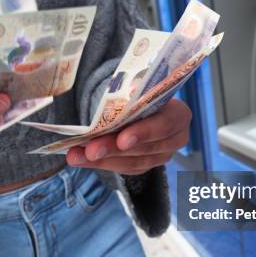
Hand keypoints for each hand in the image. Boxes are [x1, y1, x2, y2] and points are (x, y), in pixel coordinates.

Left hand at [66, 98, 190, 174]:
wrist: (143, 104)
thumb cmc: (142, 92)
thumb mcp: (141, 88)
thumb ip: (132, 96)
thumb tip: (115, 99)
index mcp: (179, 114)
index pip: (164, 125)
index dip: (143, 133)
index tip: (122, 139)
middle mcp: (175, 139)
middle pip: (144, 148)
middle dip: (113, 149)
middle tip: (90, 150)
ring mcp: (161, 156)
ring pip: (132, 162)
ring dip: (101, 159)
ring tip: (76, 156)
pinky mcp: (145, 166)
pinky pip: (123, 169)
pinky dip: (100, 163)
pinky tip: (81, 159)